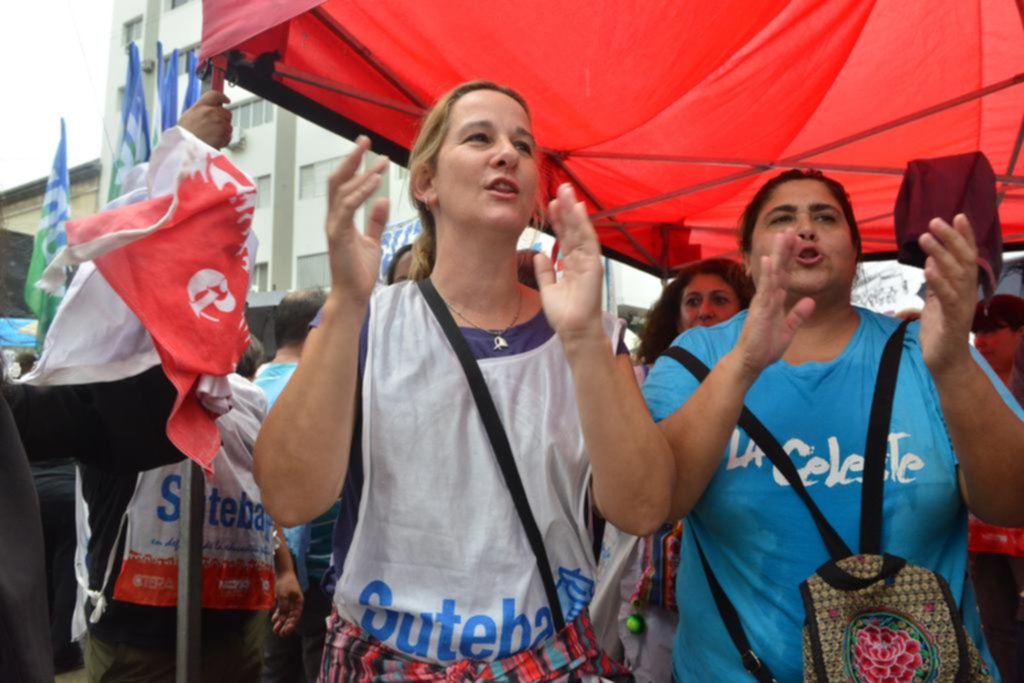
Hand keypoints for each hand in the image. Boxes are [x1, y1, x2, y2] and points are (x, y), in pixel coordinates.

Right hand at [179, 91, 231, 148]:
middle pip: (226, 112)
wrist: (187, 149)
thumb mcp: (188, 118)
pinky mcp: (224, 133)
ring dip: (224, 131)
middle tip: (216, 127)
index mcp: (200, 107)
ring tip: (212, 137)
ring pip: (229, 125)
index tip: (226, 100)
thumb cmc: (185, 137)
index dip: (222, 97)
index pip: (215, 95)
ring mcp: (219, 122)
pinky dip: (224, 140)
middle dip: (224, 120)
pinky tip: (215, 142)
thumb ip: (200, 112)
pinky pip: (229, 136)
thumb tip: (208, 112)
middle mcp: (210, 112)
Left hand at [271, 571, 303, 636]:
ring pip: (285, 616)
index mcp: (298, 603)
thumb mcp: (284, 593)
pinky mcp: (283, 602)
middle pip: (291, 618)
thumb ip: (284, 605)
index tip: (286, 631)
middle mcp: (295, 605)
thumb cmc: (286, 583)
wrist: (283, 574)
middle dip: (286, 626)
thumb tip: (283, 616)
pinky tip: (273, 621)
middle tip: (280, 634)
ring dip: (281, 623)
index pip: (295, 616)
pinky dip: (278, 616)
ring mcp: (289, 604)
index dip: (291, 624)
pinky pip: (281, 612)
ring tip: (275, 630)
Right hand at [325, 136, 389, 303]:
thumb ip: (375, 221)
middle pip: (338, 179)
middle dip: (351, 158)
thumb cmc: (359, 271)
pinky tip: (374, 183)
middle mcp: (333, 218)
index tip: (368, 149)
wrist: (353, 294)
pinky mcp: (338, 235)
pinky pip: (348, 208)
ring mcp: (334, 226)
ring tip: (380, 161)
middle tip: (365, 140)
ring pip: (343, 190)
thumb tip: (382, 200)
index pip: (343, 184)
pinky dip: (360, 193)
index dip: (353, 165)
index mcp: (340, 218)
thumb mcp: (372, 241)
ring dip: (362, 173)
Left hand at [535, 184, 604, 346]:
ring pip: (581, 230)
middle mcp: (582, 259)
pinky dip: (583, 225)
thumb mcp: (548, 289)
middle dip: (567, 208)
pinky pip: (588, 241)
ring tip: (566, 192)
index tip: (550, 203)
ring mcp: (589, 261)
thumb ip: (545, 271)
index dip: (558, 219)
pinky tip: (577, 210)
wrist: (573, 331)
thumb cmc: (564, 314)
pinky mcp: (594, 266)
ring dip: (574, 211)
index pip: (565, 236)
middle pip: (573, 229)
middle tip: (560, 187)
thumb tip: (540, 254)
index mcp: (572, 264)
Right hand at [734, 228, 814, 374]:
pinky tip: (769, 260)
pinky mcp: (759, 309)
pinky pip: (764, 289)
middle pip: (778, 268)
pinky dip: (767, 274)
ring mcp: (762, 301)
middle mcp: (768, 297)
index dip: (791, 258)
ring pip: (772, 273)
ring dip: (778, 254)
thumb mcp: (788, 330)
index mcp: (775, 301)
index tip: (797, 241)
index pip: (784, 274)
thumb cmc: (764, 347)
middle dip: (785, 249)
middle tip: (791, 229)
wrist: (751, 362)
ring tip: (782, 235)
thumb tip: (810, 301)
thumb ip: (798, 315)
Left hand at [918, 214, 976, 375]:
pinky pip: (948, 298)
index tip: (956, 216)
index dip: (963, 237)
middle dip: (951, 239)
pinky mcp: (954, 322)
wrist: (945, 362)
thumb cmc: (941, 330)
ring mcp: (962, 307)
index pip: (966, 257)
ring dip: (941, 254)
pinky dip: (939, 282)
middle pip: (963, 261)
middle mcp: (967, 293)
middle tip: (935, 221)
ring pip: (956, 275)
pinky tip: (928, 268)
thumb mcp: (936, 301)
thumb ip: (936, 282)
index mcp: (962, 287)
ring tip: (926, 237)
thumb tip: (932, 260)